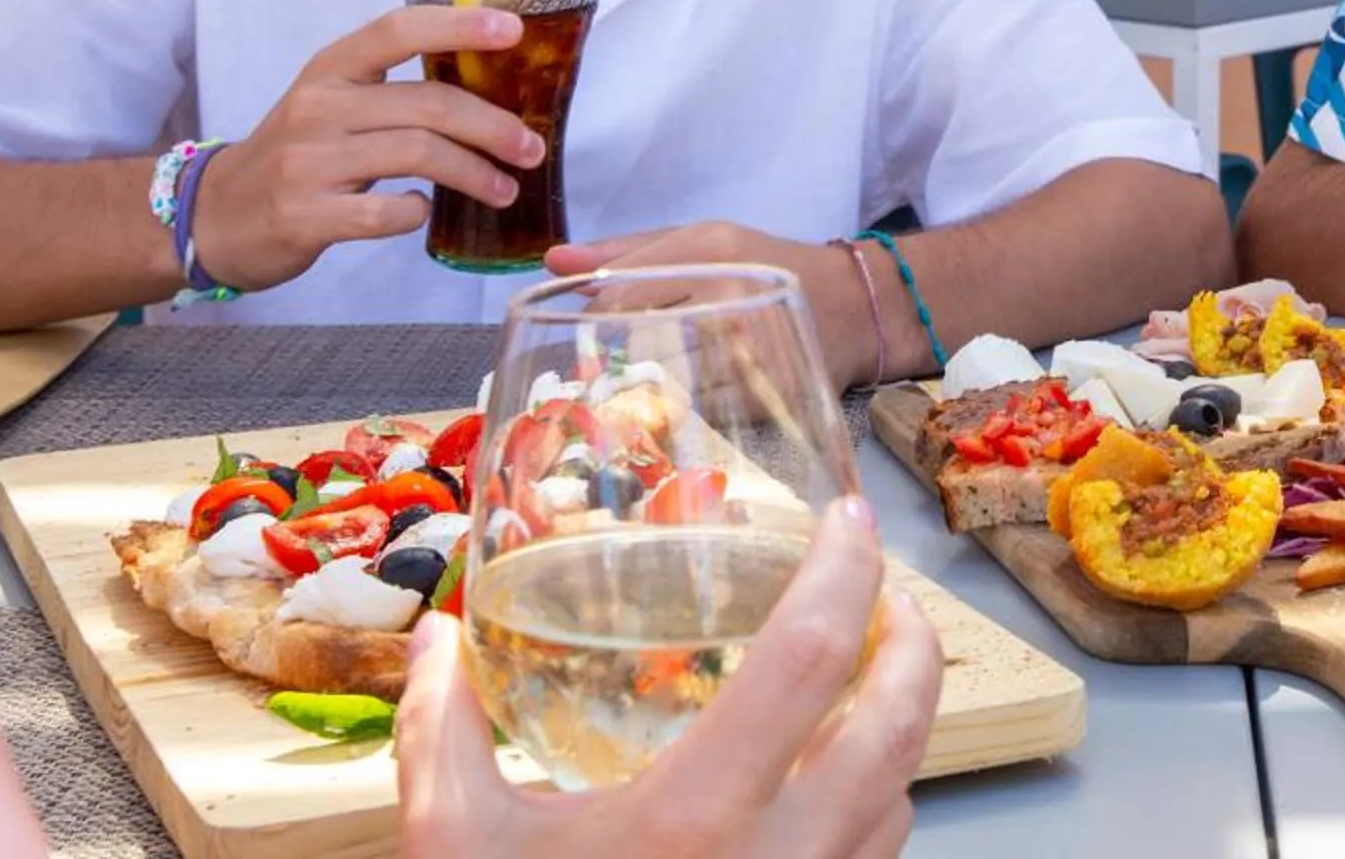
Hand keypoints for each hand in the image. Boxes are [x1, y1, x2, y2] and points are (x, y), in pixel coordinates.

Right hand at [192, 6, 545, 293]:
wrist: (214, 214)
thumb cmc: (297, 155)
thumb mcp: (333, 105)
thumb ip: (394, 92)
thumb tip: (493, 90)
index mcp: (331, 70)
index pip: (398, 28)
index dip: (458, 23)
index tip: (513, 30)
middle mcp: (318, 107)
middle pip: (427, 104)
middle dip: (494, 126)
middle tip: (531, 148)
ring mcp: (307, 162)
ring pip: (417, 155)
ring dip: (475, 173)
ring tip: (505, 188)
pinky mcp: (303, 215)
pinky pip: (384, 213)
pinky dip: (417, 213)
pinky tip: (424, 212)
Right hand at [396, 496, 940, 858]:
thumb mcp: (454, 849)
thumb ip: (442, 733)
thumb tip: (434, 636)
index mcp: (698, 816)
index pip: (810, 655)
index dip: (845, 571)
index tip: (850, 518)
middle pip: (901, 716)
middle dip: (911, 636)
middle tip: (882, 591)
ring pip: (903, 794)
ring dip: (897, 723)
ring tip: (859, 677)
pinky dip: (876, 803)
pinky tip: (832, 785)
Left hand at [548, 222, 874, 387]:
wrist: (854, 310)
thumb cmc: (769, 267)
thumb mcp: (706, 240)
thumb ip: (629, 250)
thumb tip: (553, 263)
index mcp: (712, 248)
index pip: (621, 287)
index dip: (593, 315)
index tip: (590, 328)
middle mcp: (728, 295)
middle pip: (632, 334)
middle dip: (612, 352)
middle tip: (611, 361)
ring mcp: (742, 349)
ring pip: (655, 376)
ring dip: (641, 383)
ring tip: (646, 378)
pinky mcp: (753, 395)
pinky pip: (687, 408)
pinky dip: (676, 404)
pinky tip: (686, 393)